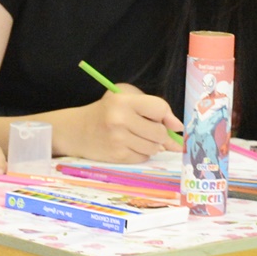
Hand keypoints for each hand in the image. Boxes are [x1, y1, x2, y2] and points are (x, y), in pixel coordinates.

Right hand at [67, 85, 182, 161]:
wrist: (77, 130)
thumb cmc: (107, 110)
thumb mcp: (126, 97)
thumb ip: (154, 107)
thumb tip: (178, 128)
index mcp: (123, 101)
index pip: (160, 109)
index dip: (168, 117)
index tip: (172, 124)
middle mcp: (120, 120)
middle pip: (160, 133)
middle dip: (161, 133)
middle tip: (150, 129)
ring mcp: (118, 140)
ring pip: (154, 148)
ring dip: (152, 144)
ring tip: (138, 136)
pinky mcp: (117, 156)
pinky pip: (143, 157)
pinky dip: (142, 153)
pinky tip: (130, 145)